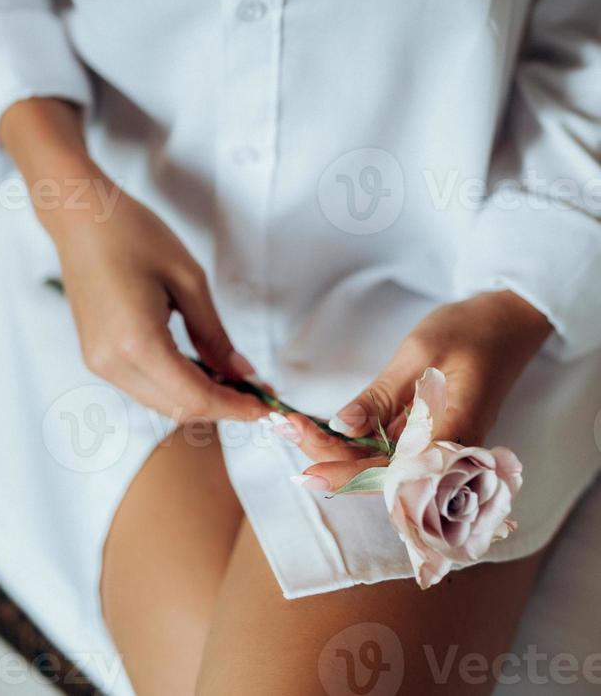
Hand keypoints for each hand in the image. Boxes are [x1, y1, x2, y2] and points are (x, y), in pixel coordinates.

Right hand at [46, 180, 267, 421]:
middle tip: (255, 394)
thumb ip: (215, 334)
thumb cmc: (134, 235)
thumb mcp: (189, 280)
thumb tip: (242, 374)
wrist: (81, 217)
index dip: (234, 407)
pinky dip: (175, 385)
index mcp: (136, 342)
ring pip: (159, 402)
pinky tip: (200, 369)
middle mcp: (112, 362)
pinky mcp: (96, 356)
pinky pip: (143, 386)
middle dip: (220, 407)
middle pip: (177, 408)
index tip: (265, 406)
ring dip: (198, 398)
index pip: (195, 397)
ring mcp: (99, 362)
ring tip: (233, 381)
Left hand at [284, 291, 552, 491]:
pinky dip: (357, 444)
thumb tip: (342, 428)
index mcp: (454, 434)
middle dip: (332, 460)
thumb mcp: (419, 353)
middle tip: (287, 431)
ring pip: (383, 467)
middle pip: (383, 476)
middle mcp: (450, 453)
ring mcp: (441, 447)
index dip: (347, 476)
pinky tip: (324, 430)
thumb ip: (382, 395)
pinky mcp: (433, 437)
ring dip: (339, 453)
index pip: (393, 474)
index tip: (307, 469)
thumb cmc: (471, 329)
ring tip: (294, 429)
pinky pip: (392, 453)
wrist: (510, 321)